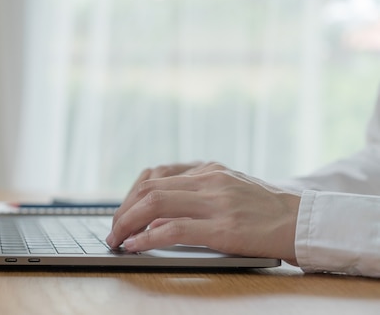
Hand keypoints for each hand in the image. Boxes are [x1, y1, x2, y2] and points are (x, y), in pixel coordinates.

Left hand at [106, 162, 300, 264]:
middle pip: (149, 188)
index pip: (155, 175)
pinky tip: (135, 246)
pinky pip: (173, 229)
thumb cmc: (266, 209)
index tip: (121, 212)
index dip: (131, 195)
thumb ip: (197, 192)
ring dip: (128, 222)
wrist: (304, 221)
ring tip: (117, 239)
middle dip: (123, 210)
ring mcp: (216, 202)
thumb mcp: (230, 188)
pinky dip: (147, 237)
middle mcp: (208, 180)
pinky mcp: (223, 228)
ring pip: (155, 203)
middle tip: (113, 230)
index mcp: (208, 169)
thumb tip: (157, 211)